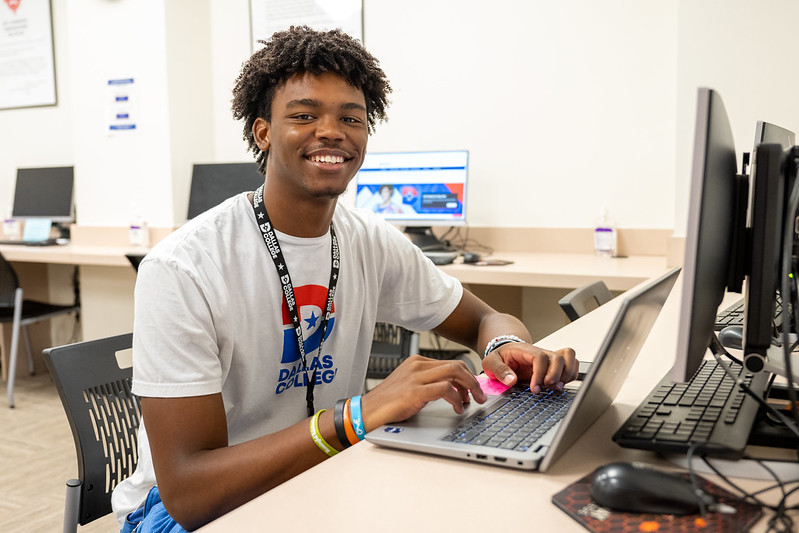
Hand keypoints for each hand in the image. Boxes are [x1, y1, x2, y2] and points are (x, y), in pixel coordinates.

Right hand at [362, 354, 487, 430]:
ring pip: (454, 372)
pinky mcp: (415, 391)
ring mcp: (416, 377)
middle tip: (480, 396)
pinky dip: (456, 398)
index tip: (473, 389)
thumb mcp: (410, 388)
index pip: (450, 363)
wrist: (365, 413)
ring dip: (469, 387)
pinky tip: (458, 408)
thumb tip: (453, 391)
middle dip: (472, 380)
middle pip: (456, 365)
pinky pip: (445, 388)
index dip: (466, 376)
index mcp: (416, 363)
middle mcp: (417, 366)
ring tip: (473, 401)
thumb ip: (429, 385)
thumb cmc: (387, 404)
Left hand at [482, 342, 576, 392]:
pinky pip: (572, 363)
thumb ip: (499, 370)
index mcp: (525, 351)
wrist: (505, 353)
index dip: (540, 373)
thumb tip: (511, 380)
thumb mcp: (490, 362)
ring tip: (556, 387)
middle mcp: (540, 352)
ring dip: (567, 374)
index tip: (534, 388)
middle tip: (546, 387)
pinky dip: (571, 375)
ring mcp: (549, 357)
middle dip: (555, 375)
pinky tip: (560, 384)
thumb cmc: (500, 357)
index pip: (540, 357)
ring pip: (569, 358)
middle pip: (558, 357)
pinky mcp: (554, 364)